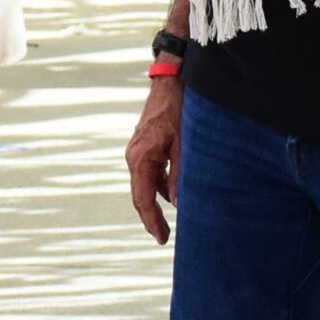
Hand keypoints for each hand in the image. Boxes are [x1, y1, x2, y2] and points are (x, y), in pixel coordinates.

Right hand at [125, 78, 184, 243]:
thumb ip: (180, 175)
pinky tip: (175, 193)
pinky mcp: (146, 146)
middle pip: (141, 194)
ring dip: (158, 201)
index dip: (151, 220)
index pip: (142, 198)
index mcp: (140, 157)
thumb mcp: (184, 145)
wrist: (172, 82)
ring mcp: (138, 150)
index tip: (161, 238)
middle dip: (152, 216)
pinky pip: (151, 172)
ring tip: (172, 220)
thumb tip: (180, 204)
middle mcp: (135, 155)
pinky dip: (161, 185)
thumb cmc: (178, 110)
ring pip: (146, 183)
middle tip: (164, 237)